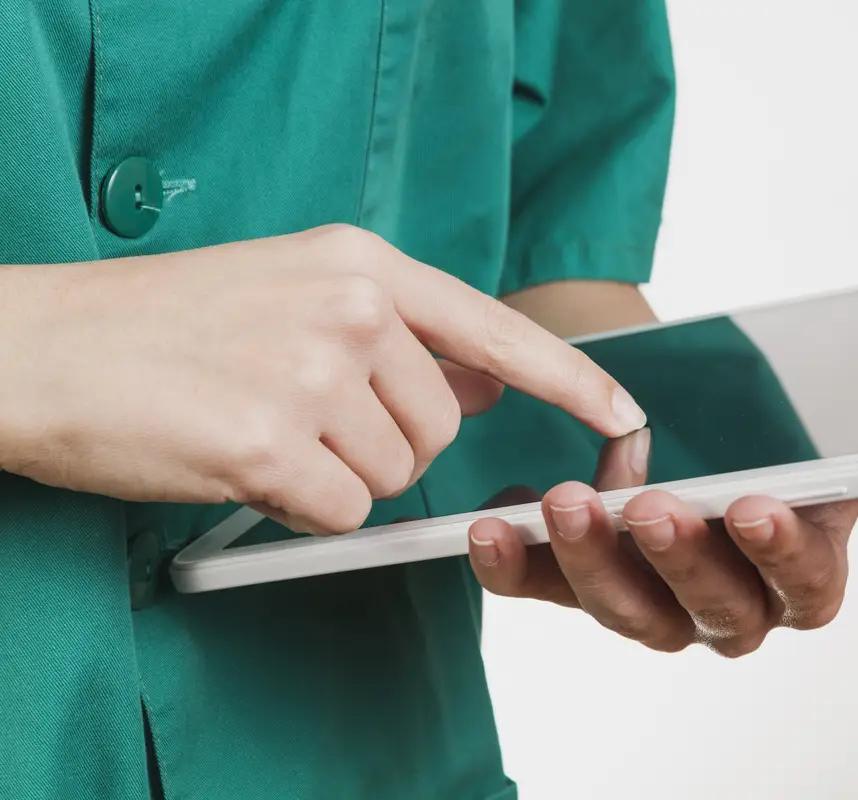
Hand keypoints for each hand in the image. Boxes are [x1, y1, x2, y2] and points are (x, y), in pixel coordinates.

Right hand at [0, 224, 646, 533]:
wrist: (43, 345)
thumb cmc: (167, 324)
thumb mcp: (295, 289)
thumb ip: (400, 334)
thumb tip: (483, 386)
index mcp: (362, 264)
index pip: (496, 329)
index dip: (570, 380)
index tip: (623, 418)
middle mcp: (351, 309)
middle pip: (440, 428)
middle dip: (385, 444)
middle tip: (301, 417)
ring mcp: (312, 374)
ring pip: (391, 476)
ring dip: (336, 475)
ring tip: (259, 427)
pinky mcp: (271, 445)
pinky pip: (340, 513)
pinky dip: (298, 507)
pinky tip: (241, 462)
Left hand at [468, 431, 857, 656]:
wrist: (693, 426)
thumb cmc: (756, 436)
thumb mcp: (786, 433)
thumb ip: (793, 446)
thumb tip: (801, 435)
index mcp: (799, 570)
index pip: (808, 583)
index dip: (784, 553)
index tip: (751, 508)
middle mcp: (733, 607)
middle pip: (716, 609)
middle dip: (680, 557)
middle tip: (647, 508)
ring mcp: (659, 610)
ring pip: (629, 611)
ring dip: (593, 558)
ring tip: (563, 501)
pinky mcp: (588, 594)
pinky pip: (548, 592)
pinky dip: (515, 564)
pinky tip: (491, 527)